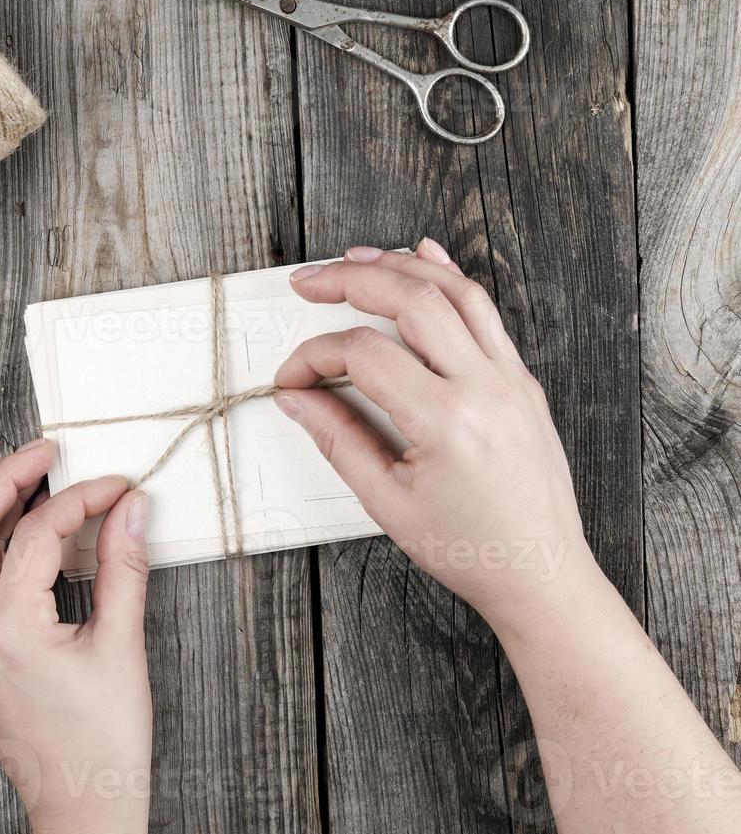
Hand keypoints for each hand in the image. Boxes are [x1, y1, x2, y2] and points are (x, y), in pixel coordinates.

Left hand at [0, 439, 151, 833]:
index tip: (118, 487)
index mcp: (8, 631)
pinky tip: (38, 538)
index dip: (81, 498)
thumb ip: (123, 569)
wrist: (82, 810)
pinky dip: (3, 549)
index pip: (37, 534)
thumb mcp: (122, 648)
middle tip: (45, 452)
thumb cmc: (104, 745)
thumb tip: (130, 511)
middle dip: (3, 481)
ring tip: (40, 482)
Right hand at [273, 240, 599, 628]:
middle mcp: (485, 387)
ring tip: (355, 258)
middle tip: (309, 280)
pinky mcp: (521, 381)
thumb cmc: (471, 548)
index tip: (292, 377)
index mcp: (447, 421)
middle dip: (349, 280)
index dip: (315, 357)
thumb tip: (297, 400)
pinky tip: (426, 258)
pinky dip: (451, 279)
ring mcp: (510, 378)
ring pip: (454, 291)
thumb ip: (337, 440)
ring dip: (400, 265)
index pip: (364, 355)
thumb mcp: (387, 503)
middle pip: (410, 299)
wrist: (541, 575)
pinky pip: (486, 312)